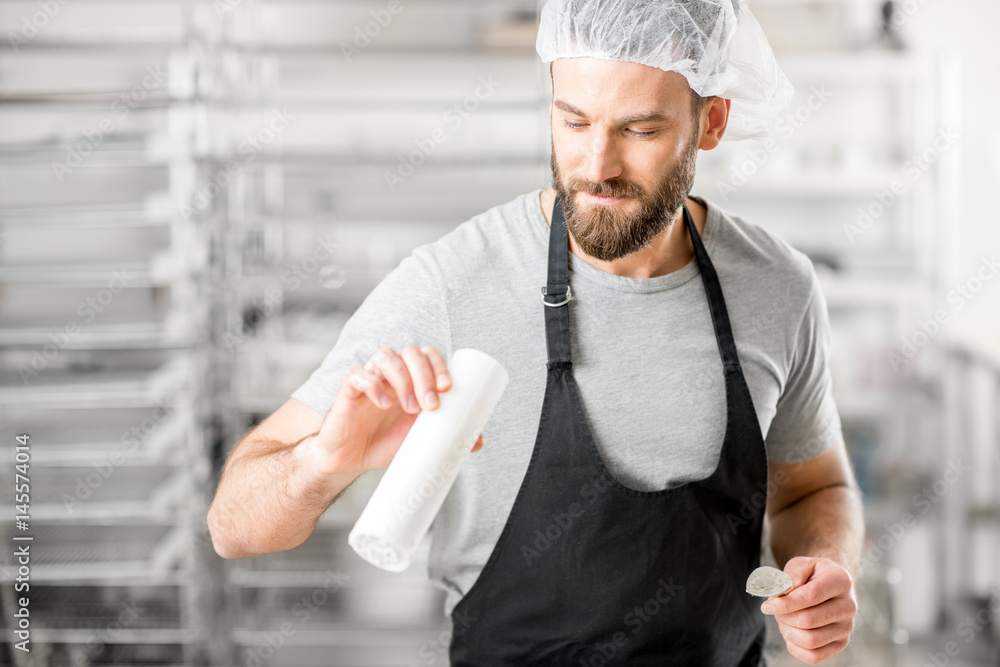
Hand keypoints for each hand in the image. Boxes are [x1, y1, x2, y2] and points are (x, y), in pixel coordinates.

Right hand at [302, 345, 483, 476]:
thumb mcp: (421, 440)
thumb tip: (478, 440)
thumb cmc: (386, 443)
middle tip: (431, 404)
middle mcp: (391, 372)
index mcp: (411, 378)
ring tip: (410, 408)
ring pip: (385, 356)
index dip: (439, 365)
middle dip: (424, 374)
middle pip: (410, 352)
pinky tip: (382, 403)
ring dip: (402, 379)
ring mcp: (369, 377)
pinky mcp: (348, 388)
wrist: (352, 460)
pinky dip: (372, 384)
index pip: (428, 355)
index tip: (448, 389)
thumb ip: (447, 435)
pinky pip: (357, 373)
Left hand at [760, 556, 857, 663]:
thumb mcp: (802, 564)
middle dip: (784, 617)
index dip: (786, 603)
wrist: (830, 585)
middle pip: (809, 620)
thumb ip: (793, 574)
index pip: (811, 596)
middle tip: (775, 609)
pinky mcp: (841, 643)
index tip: (767, 605)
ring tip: (784, 620)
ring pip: (811, 640)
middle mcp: (849, 606)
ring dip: (788, 632)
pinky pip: (815, 656)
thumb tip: (785, 592)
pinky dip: (796, 648)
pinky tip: (791, 633)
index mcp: (841, 581)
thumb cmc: (813, 574)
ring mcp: (847, 627)